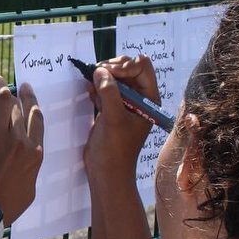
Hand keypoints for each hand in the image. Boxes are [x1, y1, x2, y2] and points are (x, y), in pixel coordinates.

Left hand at [0, 75, 43, 225]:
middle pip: (17, 107)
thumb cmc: (4, 206)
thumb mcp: (30, 189)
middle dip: (11, 93)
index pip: (35, 117)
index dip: (31, 100)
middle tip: (5, 85)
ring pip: (1, 100)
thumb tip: (30, 156)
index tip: (26, 91)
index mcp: (35, 154)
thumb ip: (31, 167)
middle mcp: (19, 141)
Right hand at [83, 55, 159, 183]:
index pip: (142, 66)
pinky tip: (90, 95)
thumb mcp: (114, 118)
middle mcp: (139, 97)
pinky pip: (105, 88)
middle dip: (111, 68)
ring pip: (115, 76)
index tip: (108, 74)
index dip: (125, 66)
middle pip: (128, 67)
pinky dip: (96, 87)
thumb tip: (100, 70)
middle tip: (95, 75)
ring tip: (92, 88)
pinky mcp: (111, 108)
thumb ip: (109, 92)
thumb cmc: (116, 148)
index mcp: (149, 98)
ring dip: (102, 77)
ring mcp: (124, 102)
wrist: (106, 172)